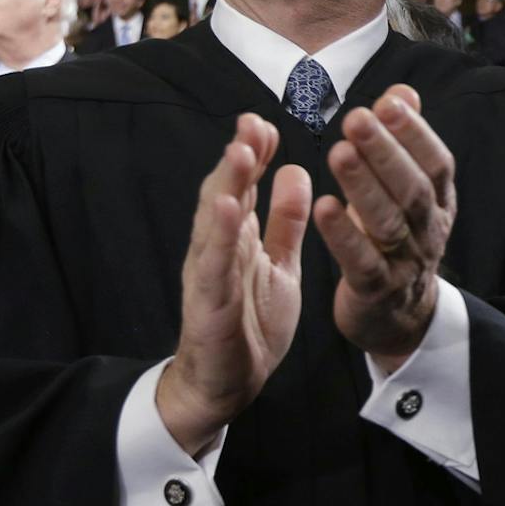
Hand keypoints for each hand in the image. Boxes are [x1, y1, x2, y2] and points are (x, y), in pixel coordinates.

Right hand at [158, 115, 310, 454]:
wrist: (229, 383)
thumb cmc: (250, 322)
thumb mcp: (279, 264)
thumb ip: (285, 221)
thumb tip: (295, 170)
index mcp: (236, 238)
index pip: (243, 186)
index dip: (253, 154)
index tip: (267, 123)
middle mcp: (217, 249)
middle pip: (224, 194)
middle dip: (238, 158)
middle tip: (252, 122)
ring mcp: (210, 274)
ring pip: (214, 223)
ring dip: (226, 186)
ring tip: (241, 152)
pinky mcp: (210, 304)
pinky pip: (215, 266)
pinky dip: (221, 236)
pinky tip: (230, 209)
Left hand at [314, 85, 457, 371]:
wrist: (399, 316)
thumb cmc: (397, 240)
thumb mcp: (407, 191)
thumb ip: (404, 142)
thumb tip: (403, 92)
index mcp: (439, 203)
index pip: (436, 164)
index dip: (417, 134)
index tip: (389, 102)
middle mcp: (429, 231)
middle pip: (413, 189)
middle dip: (386, 152)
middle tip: (357, 118)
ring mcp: (405, 263)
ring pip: (388, 223)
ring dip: (363, 187)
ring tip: (338, 152)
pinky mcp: (377, 290)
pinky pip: (362, 262)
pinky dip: (343, 235)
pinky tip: (322, 207)